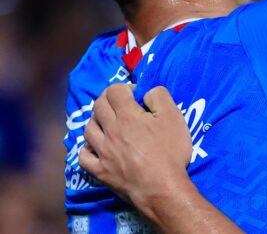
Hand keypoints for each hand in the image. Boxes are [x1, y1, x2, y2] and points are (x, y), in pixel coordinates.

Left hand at [79, 85, 191, 210]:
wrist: (161, 188)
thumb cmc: (170, 151)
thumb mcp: (174, 117)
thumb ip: (159, 96)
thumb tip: (146, 92)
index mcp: (126, 115)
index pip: (114, 91)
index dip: (124, 88)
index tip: (135, 95)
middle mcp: (109, 130)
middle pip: (98, 106)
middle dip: (108, 100)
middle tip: (121, 105)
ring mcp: (102, 151)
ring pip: (88, 129)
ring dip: (96, 121)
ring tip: (108, 124)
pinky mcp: (99, 170)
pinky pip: (83, 155)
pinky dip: (87, 148)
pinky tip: (96, 147)